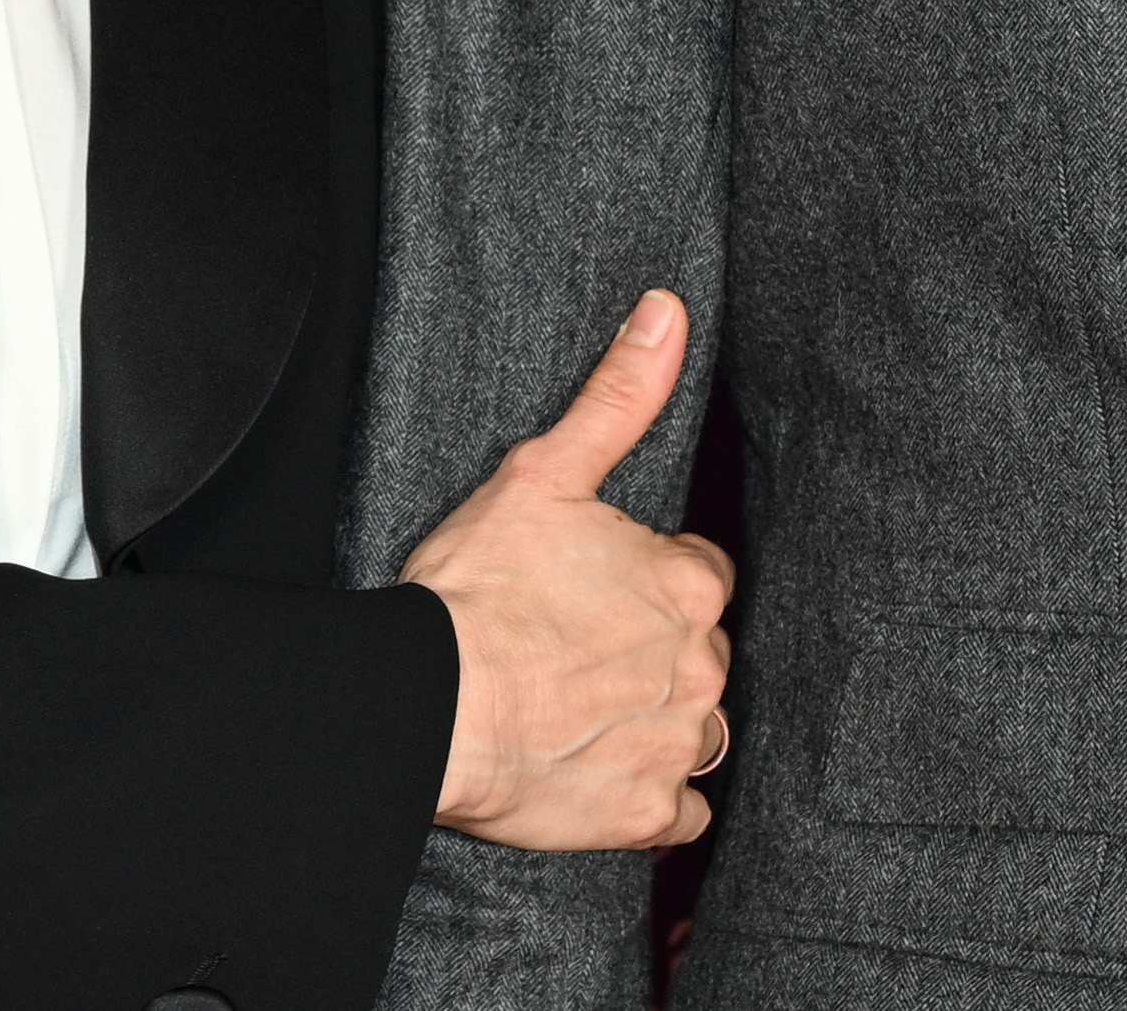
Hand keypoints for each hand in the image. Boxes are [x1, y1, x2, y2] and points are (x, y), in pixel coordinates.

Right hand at [404, 288, 738, 850]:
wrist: (427, 703)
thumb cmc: (477, 589)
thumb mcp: (545, 472)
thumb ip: (619, 395)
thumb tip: (668, 313)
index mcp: (687, 583)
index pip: (699, 576)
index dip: (648, 581)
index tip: (600, 593)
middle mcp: (699, 665)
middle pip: (700, 654)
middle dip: (654, 653)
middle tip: (581, 654)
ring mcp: (675, 743)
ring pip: (697, 730)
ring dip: (659, 722)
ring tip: (589, 713)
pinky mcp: (645, 813)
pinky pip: (681, 812)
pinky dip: (652, 799)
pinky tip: (603, 774)